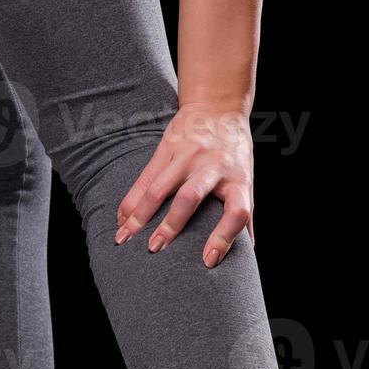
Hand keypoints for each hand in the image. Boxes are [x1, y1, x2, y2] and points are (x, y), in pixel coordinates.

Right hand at [116, 103, 253, 267]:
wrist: (218, 108)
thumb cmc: (234, 154)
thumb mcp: (246, 181)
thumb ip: (245, 216)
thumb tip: (248, 253)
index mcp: (238, 180)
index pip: (236, 212)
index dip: (224, 238)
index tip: (208, 260)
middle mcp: (213, 167)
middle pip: (190, 197)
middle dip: (170, 225)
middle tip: (154, 249)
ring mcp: (187, 156)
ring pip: (159, 188)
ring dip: (139, 215)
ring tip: (125, 238)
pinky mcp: (167, 148)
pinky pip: (144, 178)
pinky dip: (130, 201)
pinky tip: (121, 219)